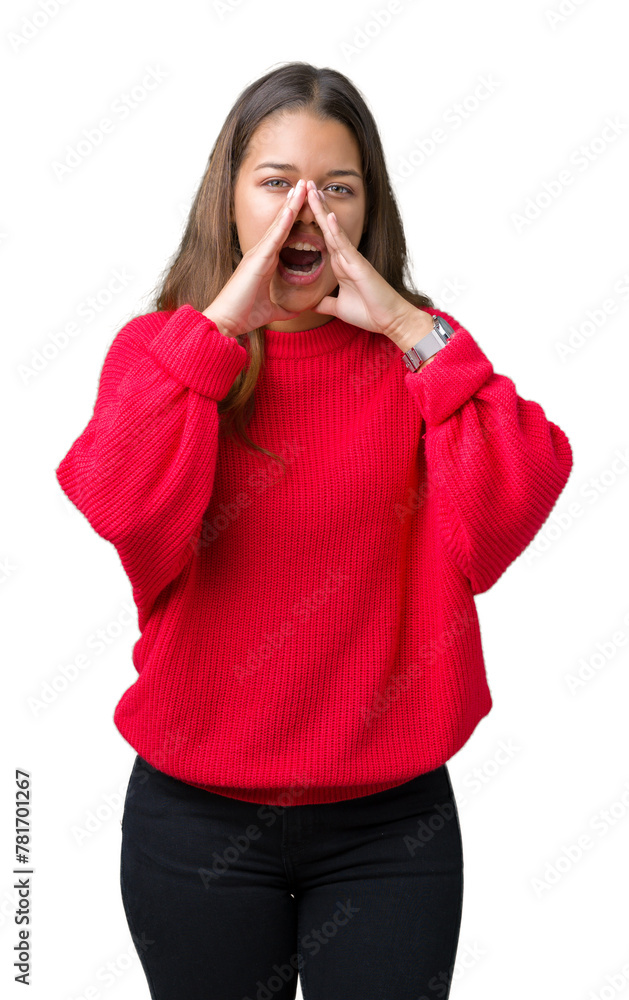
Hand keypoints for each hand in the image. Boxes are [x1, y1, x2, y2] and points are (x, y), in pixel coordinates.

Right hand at [202, 182, 307, 336]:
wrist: (226, 321)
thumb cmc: (244, 315)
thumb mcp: (272, 311)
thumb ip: (286, 308)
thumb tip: (299, 311)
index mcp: (265, 263)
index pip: (283, 235)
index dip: (293, 218)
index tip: (305, 202)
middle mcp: (260, 254)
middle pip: (281, 223)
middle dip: (293, 203)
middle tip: (306, 183)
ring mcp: (257, 254)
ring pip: (278, 224)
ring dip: (291, 205)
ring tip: (302, 186)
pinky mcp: (256, 260)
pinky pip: (273, 237)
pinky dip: (283, 222)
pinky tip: (292, 208)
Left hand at [292, 179, 427, 344]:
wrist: (389, 320)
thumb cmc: (369, 312)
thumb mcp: (338, 307)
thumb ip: (324, 303)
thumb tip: (310, 304)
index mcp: (340, 264)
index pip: (323, 237)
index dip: (312, 220)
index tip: (301, 203)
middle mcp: (346, 257)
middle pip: (326, 226)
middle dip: (316, 206)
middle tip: (305, 184)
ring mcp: (352, 258)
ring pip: (333, 229)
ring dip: (322, 209)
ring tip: (312, 190)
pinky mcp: (358, 265)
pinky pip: (344, 244)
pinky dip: (335, 230)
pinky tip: (327, 215)